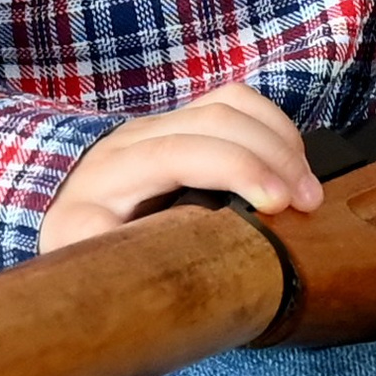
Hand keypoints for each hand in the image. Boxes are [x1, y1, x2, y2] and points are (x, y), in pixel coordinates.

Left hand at [38, 85, 323, 254]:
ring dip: (279, 139)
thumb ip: (111, 262)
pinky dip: (273, 126)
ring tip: (307, 186)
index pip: (176, 152)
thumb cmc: (85, 252)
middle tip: (308, 204)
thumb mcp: (84, 265)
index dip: (234, 168)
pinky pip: (236, 103)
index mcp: (109, 174)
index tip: (277, 205)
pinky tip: (293, 162)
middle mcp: (134, 138)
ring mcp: (160, 124)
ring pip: (229, 104)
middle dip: (272, 156)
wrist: (67, 222)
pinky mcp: (183, 123)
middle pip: (212, 120)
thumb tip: (160, 272)